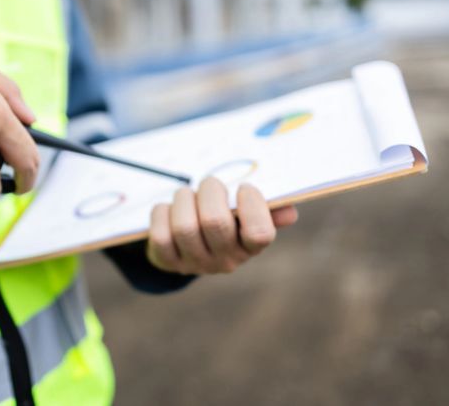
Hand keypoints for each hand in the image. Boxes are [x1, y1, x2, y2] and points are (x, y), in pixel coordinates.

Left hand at [146, 178, 297, 274]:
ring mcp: (195, 263)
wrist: (186, 246)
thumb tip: (288, 213)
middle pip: (215, 222)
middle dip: (210, 191)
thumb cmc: (223, 220)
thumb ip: (266, 209)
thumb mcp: (245, 214)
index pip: (260, 234)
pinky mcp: (168, 262)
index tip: (243, 189)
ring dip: (183, 200)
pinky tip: (169, 211)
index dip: (252, 205)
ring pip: (184, 227)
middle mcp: (225, 260)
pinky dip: (162, 213)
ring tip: (187, 195)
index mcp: (250, 246)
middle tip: (209, 185)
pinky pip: (160, 234)